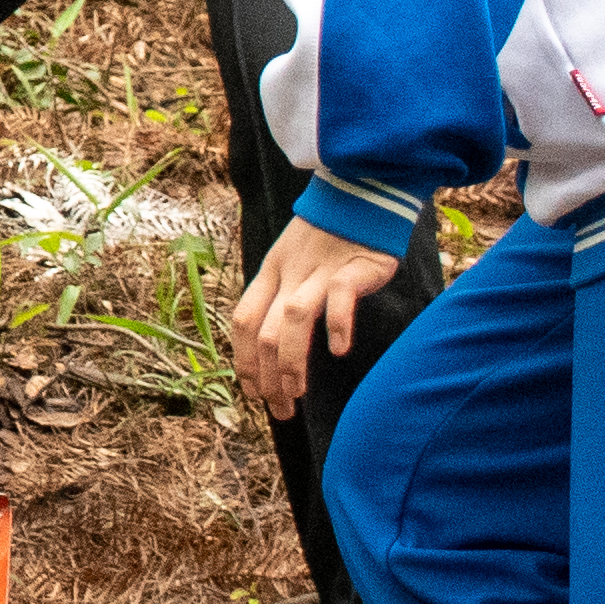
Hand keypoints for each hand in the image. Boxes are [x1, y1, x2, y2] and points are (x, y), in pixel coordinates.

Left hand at [229, 214, 411, 420]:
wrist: (361, 193)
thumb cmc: (329, 238)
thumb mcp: (294, 263)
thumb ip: (283, 299)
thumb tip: (271, 349)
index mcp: (270, 273)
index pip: (243, 321)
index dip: (243, 360)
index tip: (254, 395)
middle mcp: (288, 273)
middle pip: (265, 330)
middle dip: (266, 376)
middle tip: (280, 409)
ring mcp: (318, 269)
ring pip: (293, 318)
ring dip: (291, 361)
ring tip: (297, 393)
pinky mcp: (351, 266)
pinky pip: (338, 296)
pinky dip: (337, 324)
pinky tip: (338, 349)